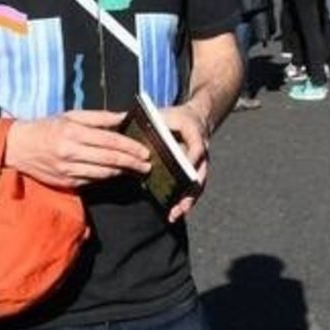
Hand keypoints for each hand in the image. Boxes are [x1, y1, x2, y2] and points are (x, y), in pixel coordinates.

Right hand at [3, 110, 152, 188]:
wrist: (18, 147)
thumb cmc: (48, 127)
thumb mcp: (71, 115)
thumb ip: (99, 117)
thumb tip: (124, 116)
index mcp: (73, 132)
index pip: (110, 141)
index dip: (130, 147)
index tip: (145, 151)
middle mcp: (71, 152)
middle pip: (110, 159)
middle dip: (132, 163)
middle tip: (147, 164)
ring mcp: (68, 170)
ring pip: (103, 173)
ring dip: (123, 172)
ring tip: (137, 169)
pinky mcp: (66, 182)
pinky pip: (92, 180)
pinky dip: (107, 177)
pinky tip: (117, 173)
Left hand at [159, 104, 211, 222]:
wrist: (195, 118)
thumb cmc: (176, 117)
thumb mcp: (165, 114)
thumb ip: (152, 123)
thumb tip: (127, 130)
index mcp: (195, 134)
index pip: (197, 148)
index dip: (191, 159)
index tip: (185, 168)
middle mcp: (201, 152)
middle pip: (200, 173)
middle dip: (189, 190)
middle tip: (179, 205)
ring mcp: (201, 164)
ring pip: (198, 185)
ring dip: (187, 201)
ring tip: (175, 215)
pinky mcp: (196, 172)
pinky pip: (192, 188)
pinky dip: (185, 201)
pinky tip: (174, 212)